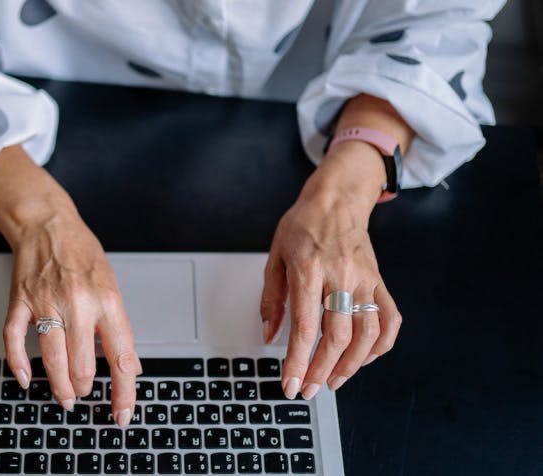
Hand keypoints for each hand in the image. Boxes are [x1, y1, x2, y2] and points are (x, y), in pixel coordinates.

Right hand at [0, 145, 141, 425]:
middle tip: (84, 393)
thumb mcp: (112, 285)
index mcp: (107, 300)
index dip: (123, 391)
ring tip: (65, 396)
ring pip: (52, 359)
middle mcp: (78, 304)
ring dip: (59, 385)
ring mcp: (46, 303)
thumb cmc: (81, 253)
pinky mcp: (21, 301)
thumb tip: (128, 365)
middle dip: (84, 387)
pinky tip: (26, 379)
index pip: (121, 356)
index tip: (121, 413)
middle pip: (83, 364)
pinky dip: (18, 364)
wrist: (47, 223)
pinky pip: (15, 340)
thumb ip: (118, 326)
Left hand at [260, 141, 402, 399]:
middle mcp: (340, 277)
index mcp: (308, 270)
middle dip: (321, 370)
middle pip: (336, 336)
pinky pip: (389, 319)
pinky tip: (365, 358)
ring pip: (366, 334)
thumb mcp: (275, 256)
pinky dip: (380, 345)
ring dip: (351, 366)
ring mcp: (365, 280)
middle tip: (309, 389)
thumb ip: (272, 298)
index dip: (297, 361)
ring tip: (333, 380)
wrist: (337, 199)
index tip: (290, 384)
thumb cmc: (303, 226)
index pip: (304, 327)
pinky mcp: (380, 281)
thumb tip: (269, 335)